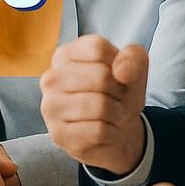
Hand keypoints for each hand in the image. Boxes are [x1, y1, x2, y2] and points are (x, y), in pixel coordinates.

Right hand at [39, 34, 148, 175]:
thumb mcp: (133, 72)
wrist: (114, 137)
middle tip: (117, 101)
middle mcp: (51, 78)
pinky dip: (113, 134)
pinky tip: (106, 133)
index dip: (119, 64)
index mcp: (64, 55)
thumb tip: (122, 72)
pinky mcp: (59, 134)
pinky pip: (99, 131)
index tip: (117, 77)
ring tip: (113, 117)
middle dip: (120, 92)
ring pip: (101, 106)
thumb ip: (134, 59)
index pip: (98, 48)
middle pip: (101, 76)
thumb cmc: (118, 97)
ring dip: (119, 115)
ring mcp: (51, 106)